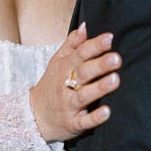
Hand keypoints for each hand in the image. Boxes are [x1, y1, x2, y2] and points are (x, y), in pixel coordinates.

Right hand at [28, 23, 121, 142]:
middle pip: (83, 73)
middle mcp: (65, 86)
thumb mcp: (57, 62)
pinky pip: (84, 121)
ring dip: (99, 88)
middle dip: (99, 65)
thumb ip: (72, 45)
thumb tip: (85, 26)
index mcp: (64, 68)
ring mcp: (69, 105)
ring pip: (84, 96)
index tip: (109, 38)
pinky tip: (107, 112)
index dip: (94, 46)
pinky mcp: (72, 124)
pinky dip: (95, 118)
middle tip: (116, 58)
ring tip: (115, 80)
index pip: (80, 54)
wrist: (34, 116)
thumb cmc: (51, 85)